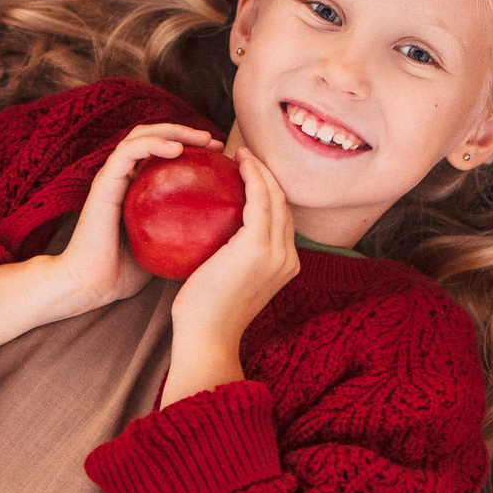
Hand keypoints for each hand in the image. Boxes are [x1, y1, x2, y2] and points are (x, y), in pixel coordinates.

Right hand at [39, 123, 223, 317]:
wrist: (90, 285)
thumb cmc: (125, 273)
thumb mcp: (165, 249)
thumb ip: (183, 232)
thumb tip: (222, 230)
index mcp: (134, 188)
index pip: (162, 154)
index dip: (191, 147)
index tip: (219, 156)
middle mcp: (122, 177)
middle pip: (154, 137)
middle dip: (186, 132)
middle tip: (214, 140)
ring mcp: (112, 177)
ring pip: (140, 136)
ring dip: (173, 131)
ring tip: (200, 138)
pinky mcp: (104, 182)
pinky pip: (128, 152)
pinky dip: (153, 144)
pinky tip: (177, 149)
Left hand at [169, 147, 300, 354]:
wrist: (206, 338)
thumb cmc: (204, 315)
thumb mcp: (224, 282)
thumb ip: (228, 258)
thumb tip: (210, 236)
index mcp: (285, 266)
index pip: (281, 220)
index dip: (269, 193)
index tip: (247, 176)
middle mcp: (288, 257)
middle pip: (285, 203)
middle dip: (268, 176)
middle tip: (244, 157)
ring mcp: (277, 251)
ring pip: (275, 195)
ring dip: (260, 169)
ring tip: (240, 154)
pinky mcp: (257, 245)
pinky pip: (258, 197)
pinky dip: (250, 174)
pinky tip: (235, 162)